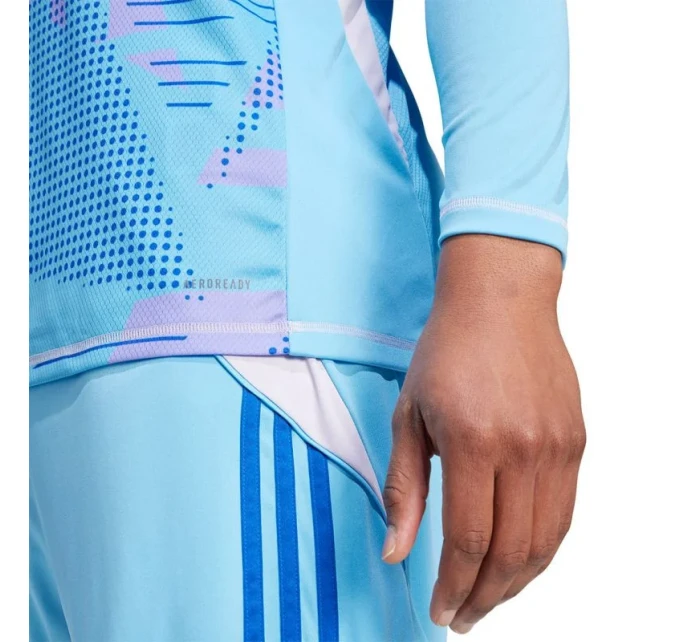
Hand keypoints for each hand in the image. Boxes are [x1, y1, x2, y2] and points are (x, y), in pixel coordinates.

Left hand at [381, 235, 585, 633]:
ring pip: (545, 542)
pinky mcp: (575, 441)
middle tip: (462, 616)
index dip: (452, 585)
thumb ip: (404, 487)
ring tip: (488, 599)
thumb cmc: (447, 350)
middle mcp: (524, 449)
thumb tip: (397, 550)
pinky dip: (542, 549)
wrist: (501, 299)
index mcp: (474, 441)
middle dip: (484, 597)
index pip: (468, 539)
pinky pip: (564, 513)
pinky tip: (518, 560)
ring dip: (516, 583)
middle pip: (511, 552)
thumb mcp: (409, 413)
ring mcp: (558, 447)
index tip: (439, 607)